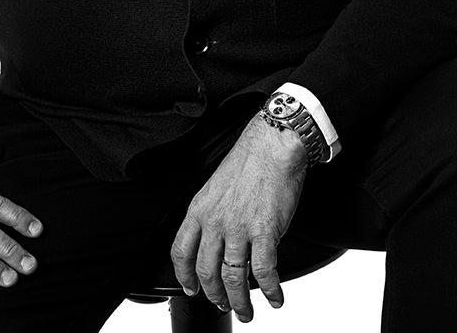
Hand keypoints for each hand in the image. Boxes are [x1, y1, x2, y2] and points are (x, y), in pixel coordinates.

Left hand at [170, 114, 306, 322]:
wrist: (272, 145)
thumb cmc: (249, 160)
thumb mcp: (216, 185)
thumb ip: (213, 212)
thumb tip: (217, 237)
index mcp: (200, 208)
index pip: (181, 251)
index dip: (184, 275)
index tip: (191, 287)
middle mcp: (216, 221)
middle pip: (207, 272)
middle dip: (215, 295)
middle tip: (223, 304)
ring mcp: (239, 228)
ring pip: (234, 278)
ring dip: (241, 302)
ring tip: (247, 310)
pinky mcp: (265, 232)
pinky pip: (264, 272)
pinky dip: (270, 291)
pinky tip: (274, 297)